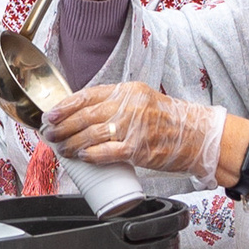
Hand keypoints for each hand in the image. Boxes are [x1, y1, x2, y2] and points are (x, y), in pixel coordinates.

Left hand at [42, 82, 226, 179]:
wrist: (197, 136)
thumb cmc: (169, 122)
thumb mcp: (142, 101)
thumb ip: (117, 104)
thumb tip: (84, 115)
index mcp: (128, 90)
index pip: (88, 95)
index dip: (65, 106)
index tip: (51, 114)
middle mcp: (130, 105)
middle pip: (86, 115)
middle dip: (62, 127)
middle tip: (51, 135)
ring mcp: (134, 127)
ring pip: (92, 134)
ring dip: (72, 143)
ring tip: (63, 149)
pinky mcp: (139, 149)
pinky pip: (108, 152)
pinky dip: (91, 155)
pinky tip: (82, 157)